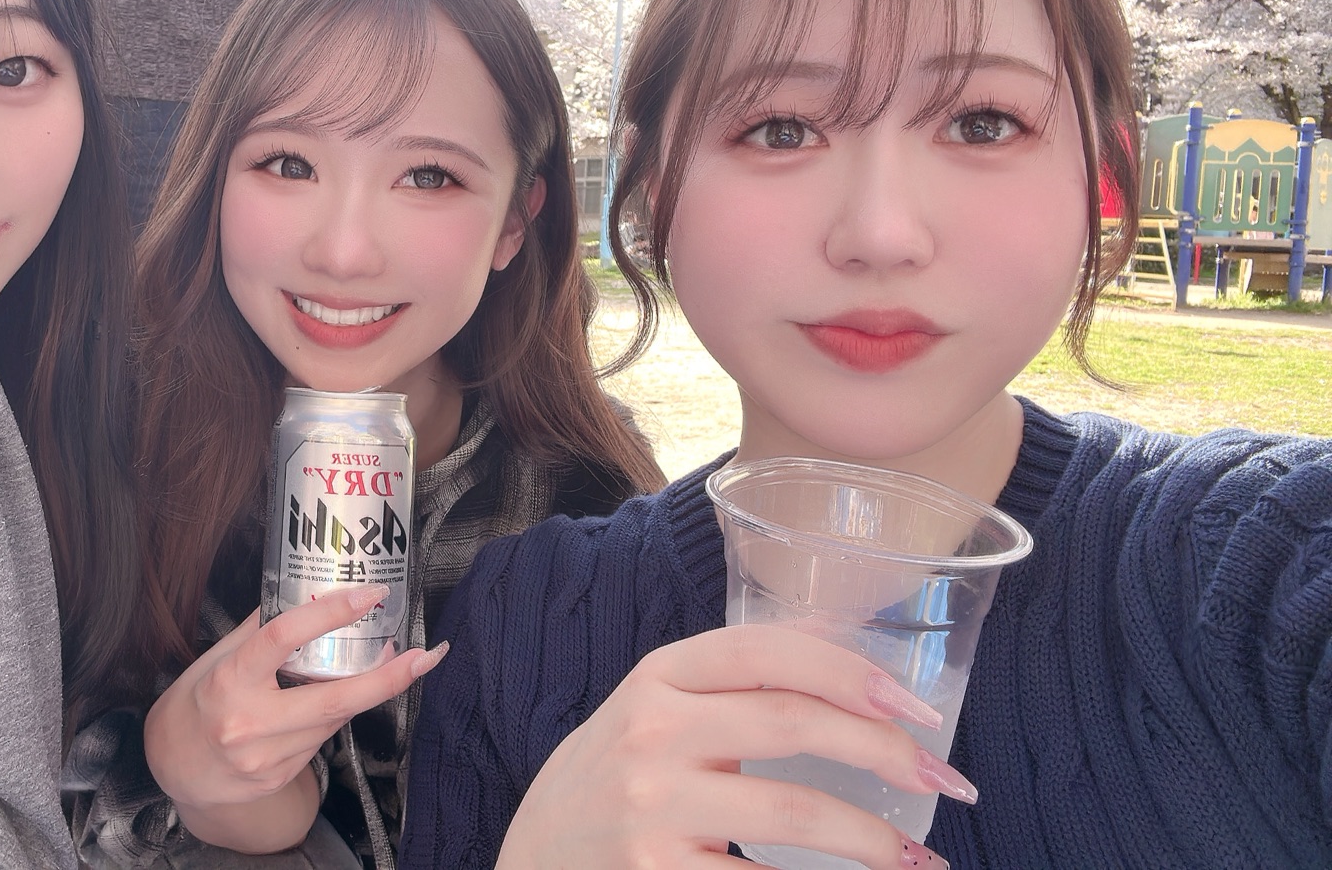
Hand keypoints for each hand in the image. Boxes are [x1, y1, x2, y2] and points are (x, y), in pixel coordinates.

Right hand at [143, 585, 447, 851]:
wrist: (176, 767)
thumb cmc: (197, 701)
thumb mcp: (216, 657)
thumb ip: (258, 629)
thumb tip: (304, 590)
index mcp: (228, 680)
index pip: (281, 638)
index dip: (328, 614)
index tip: (368, 595)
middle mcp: (247, 724)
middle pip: (331, 700)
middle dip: (386, 679)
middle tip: (425, 656)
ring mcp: (265, 758)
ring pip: (331, 720)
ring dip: (360, 692)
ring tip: (384, 665)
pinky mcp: (278, 777)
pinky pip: (320, 740)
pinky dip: (332, 716)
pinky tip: (330, 701)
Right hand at [496, 625, 971, 869]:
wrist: (532, 860)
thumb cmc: (611, 781)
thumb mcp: (653, 709)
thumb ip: (729, 679)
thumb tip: (844, 632)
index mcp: (656, 678)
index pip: (767, 651)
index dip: (853, 672)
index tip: (918, 708)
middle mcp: (650, 734)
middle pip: (794, 724)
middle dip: (887, 751)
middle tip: (947, 781)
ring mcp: (650, 808)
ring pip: (795, 813)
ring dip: (874, 840)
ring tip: (916, 858)